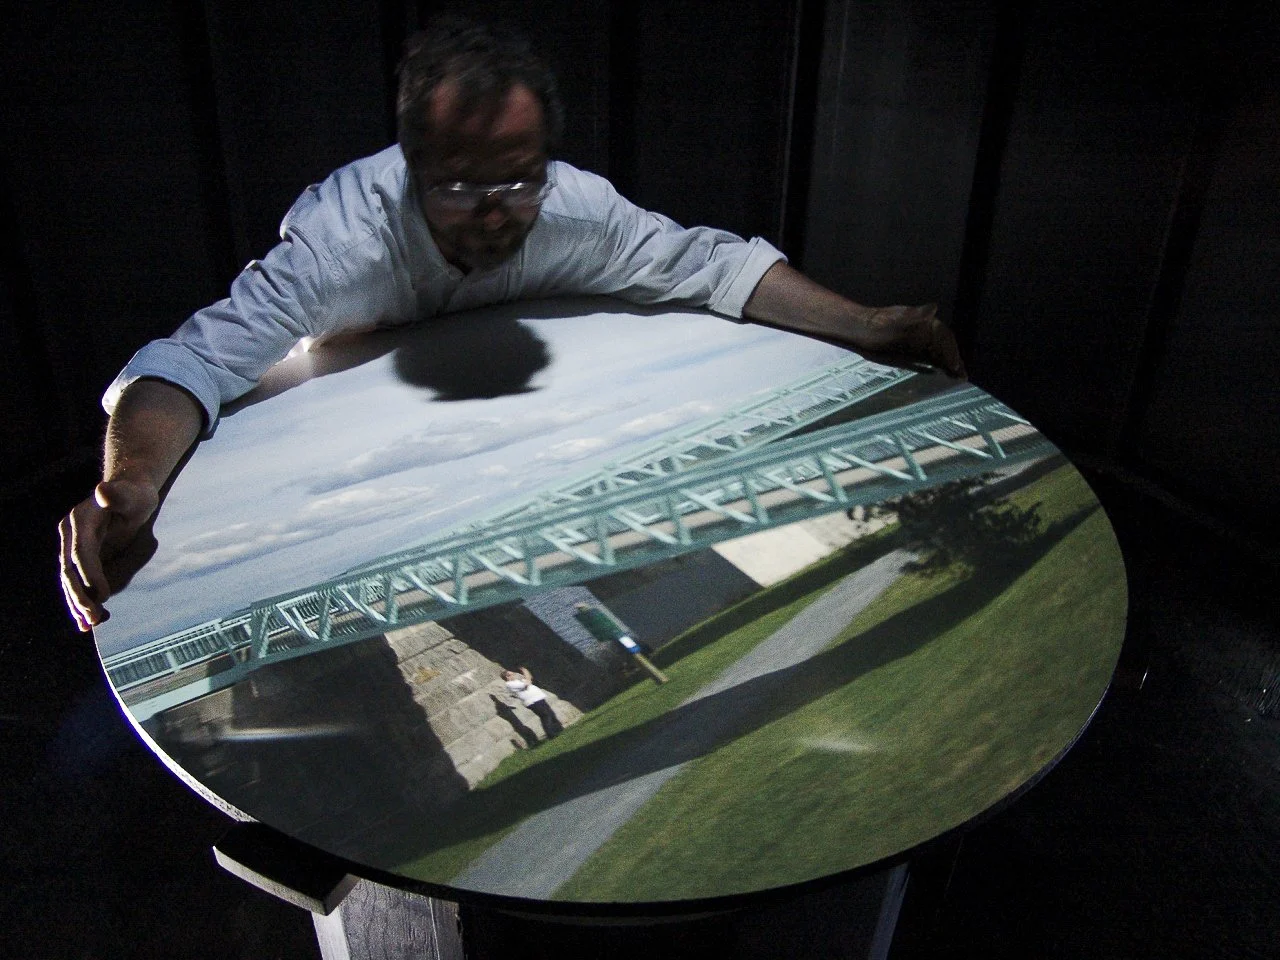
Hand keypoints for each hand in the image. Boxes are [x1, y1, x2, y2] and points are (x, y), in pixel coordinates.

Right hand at [59, 478, 159, 631]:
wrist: (128, 493)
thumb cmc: (134, 494)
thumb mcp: (131, 494)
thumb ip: (117, 496)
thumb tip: (102, 491)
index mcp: (79, 520)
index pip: (80, 553)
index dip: (90, 574)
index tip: (104, 595)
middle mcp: (70, 535)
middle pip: (70, 570)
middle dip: (80, 595)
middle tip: (92, 619)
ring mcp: (73, 547)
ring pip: (71, 580)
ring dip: (79, 603)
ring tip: (88, 625)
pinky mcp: (82, 557)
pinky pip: (79, 581)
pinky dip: (83, 599)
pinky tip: (87, 621)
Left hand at [856, 304, 966, 378]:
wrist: (861, 330)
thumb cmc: (879, 324)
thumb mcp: (898, 318)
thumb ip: (917, 315)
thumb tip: (934, 307)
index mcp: (926, 322)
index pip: (945, 337)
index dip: (952, 351)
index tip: (955, 365)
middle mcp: (925, 332)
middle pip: (944, 346)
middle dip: (954, 359)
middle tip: (962, 375)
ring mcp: (918, 342)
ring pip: (938, 353)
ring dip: (948, 364)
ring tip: (958, 377)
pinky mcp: (911, 352)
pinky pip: (928, 359)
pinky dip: (937, 366)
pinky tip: (942, 373)